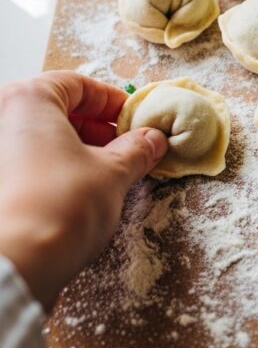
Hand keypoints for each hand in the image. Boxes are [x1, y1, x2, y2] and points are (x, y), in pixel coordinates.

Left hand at [0, 71, 167, 310]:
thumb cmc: (60, 206)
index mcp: (29, 100)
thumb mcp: (114, 172)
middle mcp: (4, 119)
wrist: (17, 263)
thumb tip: (152, 140)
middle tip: (129, 147)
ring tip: (112, 173)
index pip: (78, 84)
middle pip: (58, 110)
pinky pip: (32, 163)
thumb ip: (136, 150)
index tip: (136, 119)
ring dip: (80, 150)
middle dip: (98, 128)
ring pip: (44, 138)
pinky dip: (59, 169)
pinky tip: (85, 191)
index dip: (113, 101)